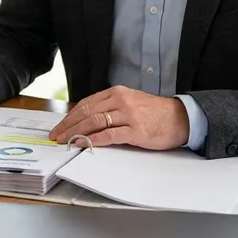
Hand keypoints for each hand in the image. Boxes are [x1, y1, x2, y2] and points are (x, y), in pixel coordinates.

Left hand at [48, 86, 189, 149]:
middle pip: (87, 112)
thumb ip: (110, 107)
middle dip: (68, 125)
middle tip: (57, 136)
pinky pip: (111, 135)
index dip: (70, 116)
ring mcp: (129, 115)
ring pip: (95, 122)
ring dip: (77, 133)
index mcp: (117, 92)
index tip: (60, 126)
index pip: (86, 103)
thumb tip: (86, 120)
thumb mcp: (130, 102)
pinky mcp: (136, 130)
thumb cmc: (155, 112)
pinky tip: (84, 144)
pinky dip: (95, 139)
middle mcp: (121, 101)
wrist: (181, 117)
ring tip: (66, 141)